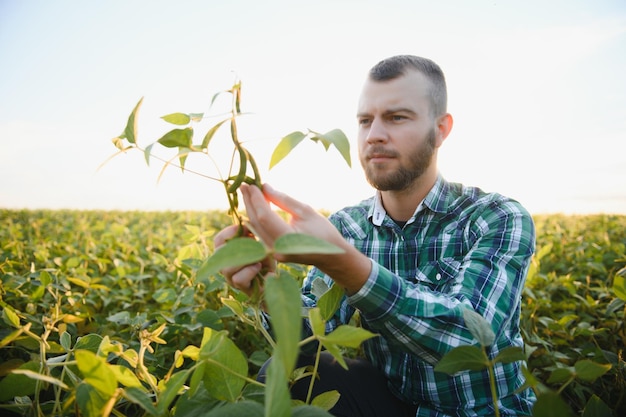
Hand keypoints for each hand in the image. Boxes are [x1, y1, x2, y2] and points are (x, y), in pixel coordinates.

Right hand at [213, 223, 274, 295]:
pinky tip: (259, 267)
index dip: (229, 233)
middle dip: (237, 247)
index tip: (246, 228)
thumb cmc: (266, 258)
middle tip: (253, 243)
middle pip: (218, 255)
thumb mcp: (259, 243)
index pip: (218, 240)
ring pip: (227, 269)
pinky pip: (238, 279)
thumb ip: (251, 233)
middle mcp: (226, 266)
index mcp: (227, 252)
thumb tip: (245, 224)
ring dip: (245, 260)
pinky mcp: (241, 289)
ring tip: (258, 257)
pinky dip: (250, 271)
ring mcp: (231, 279)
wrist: (276, 279)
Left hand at [240, 183, 371, 293]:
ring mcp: (273, 253)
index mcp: (287, 239)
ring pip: (255, 228)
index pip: (265, 217)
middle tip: (244, 185)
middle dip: (250, 202)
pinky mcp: (272, 253)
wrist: (330, 256)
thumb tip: (265, 187)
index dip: (257, 200)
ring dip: (251, 209)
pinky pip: (259, 233)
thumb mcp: (306, 211)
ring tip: (248, 192)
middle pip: (256, 223)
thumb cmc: (323, 232)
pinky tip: (254, 206)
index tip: (252, 185)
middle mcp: (276, 249)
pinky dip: (256, 218)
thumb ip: (284, 200)